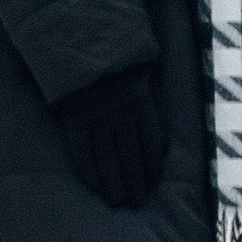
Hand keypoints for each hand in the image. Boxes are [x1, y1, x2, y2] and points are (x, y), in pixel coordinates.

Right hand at [55, 63, 165, 208]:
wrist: (86, 40)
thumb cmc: (123, 63)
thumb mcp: (149, 79)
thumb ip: (158, 110)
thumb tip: (166, 147)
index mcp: (144, 105)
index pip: (152, 147)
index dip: (152, 169)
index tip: (152, 184)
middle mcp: (122, 116)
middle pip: (131, 159)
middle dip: (135, 183)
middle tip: (136, 201)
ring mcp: (97, 119)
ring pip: (108, 160)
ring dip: (114, 184)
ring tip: (117, 200)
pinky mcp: (75, 120)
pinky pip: (82, 152)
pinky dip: (88, 170)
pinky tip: (95, 185)